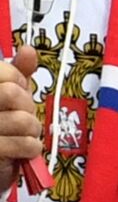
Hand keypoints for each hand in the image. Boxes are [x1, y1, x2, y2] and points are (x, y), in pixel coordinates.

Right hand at [0, 47, 42, 190]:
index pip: (5, 73)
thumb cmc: (2, 126)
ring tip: (21, 135)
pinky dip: (31, 148)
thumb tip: (27, 50)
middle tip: (21, 116)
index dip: (18, 81)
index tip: (16, 90)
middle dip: (27, 107)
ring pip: (23, 120)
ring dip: (31, 130)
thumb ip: (16, 73)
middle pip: (13, 94)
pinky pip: (25, 144)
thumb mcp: (8, 96)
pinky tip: (22, 150)